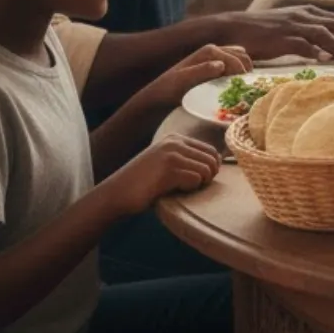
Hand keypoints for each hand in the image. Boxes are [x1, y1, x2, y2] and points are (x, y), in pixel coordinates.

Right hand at [106, 135, 222, 213]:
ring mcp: (171, 155)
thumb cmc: (143, 184)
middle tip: (194, 187)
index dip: (212, 167)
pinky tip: (176, 191)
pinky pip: (196, 179)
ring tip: (183, 188)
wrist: (116, 193)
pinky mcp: (169, 170)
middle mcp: (175, 143)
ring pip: (206, 169)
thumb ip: (185, 158)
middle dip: (208, 176)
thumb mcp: (165, 162)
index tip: (201, 179)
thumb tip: (217, 163)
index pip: (210, 150)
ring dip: (200, 183)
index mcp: (175, 139)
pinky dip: (190, 189)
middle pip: (212, 159)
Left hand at [136, 44, 252, 109]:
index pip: (236, 59)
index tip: (244, 88)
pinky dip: (240, 72)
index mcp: (210, 51)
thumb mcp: (183, 81)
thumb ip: (201, 71)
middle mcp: (214, 50)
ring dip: (244, 70)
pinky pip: (234, 64)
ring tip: (242, 87)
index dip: (242, 73)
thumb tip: (221, 65)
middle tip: (245, 88)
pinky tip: (236, 84)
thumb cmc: (170, 89)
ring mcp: (215, 56)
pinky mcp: (215, 65)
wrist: (160, 95)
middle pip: (242, 56)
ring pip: (240, 58)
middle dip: (246, 70)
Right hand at [213, 6, 333, 64]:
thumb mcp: (291, 26)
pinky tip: (327, 60)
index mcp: (308, 11)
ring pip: (325, 34)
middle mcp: (304, 15)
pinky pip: (303, 44)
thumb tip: (329, 49)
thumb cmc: (263, 31)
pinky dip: (317, 51)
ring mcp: (293, 25)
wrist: (234, 27)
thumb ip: (309, 33)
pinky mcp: (281, 37)